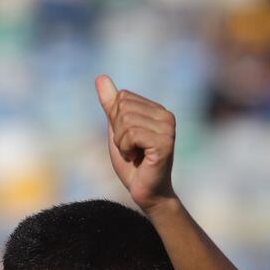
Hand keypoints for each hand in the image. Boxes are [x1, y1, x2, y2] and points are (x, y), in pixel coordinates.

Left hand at [95, 76, 176, 211]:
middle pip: (123, 107)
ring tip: (135, 155)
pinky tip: (138, 159)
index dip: (115, 121)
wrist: (146, 192)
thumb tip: (101, 77)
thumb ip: (111, 105)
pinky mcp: (165, 142)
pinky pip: (132, 134)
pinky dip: (126, 149)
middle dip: (118, 132)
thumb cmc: (133, 164)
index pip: (122, 98)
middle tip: (131, 149)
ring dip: (122, 143)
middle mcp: (166, 115)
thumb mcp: (117, 130)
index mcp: (157, 109)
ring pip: (126, 121)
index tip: (128, 140)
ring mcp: (168, 128)